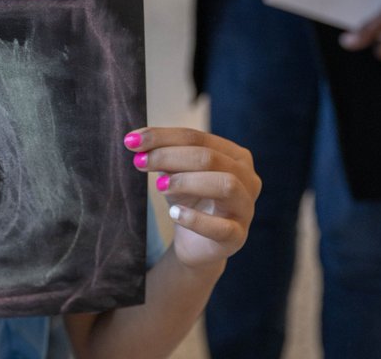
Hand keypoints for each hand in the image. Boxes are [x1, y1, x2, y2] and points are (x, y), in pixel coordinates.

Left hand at [125, 128, 260, 269]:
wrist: (196, 243)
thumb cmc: (189, 200)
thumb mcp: (175, 174)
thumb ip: (163, 157)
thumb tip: (138, 143)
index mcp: (235, 156)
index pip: (197, 138)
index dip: (163, 137)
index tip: (132, 140)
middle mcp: (247, 178)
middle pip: (209, 157)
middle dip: (169, 156)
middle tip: (140, 162)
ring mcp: (246, 207)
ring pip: (225, 184)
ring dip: (187, 182)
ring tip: (159, 186)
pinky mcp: (238, 236)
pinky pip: (222, 227)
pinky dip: (196, 219)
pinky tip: (174, 214)